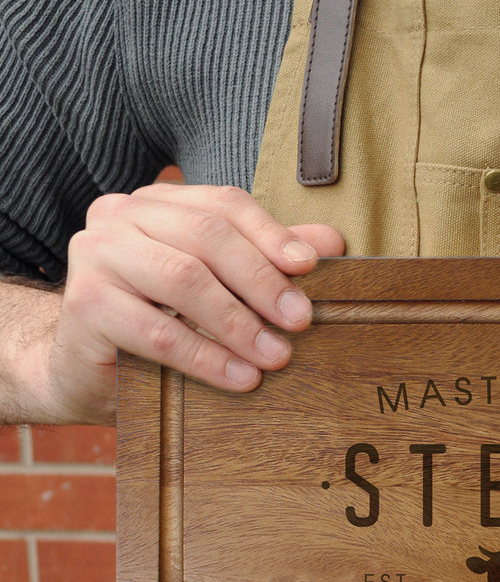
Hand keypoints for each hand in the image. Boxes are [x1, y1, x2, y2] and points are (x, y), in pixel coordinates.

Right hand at [49, 183, 344, 422]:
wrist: (88, 372)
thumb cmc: (161, 325)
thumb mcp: (219, 289)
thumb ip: (267, 260)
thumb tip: (332, 242)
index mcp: (158, 204)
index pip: (224, 205)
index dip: (271, 234)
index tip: (310, 266)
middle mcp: (121, 215)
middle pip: (206, 235)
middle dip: (262, 280)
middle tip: (301, 321)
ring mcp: (96, 255)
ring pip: (183, 278)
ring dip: (239, 322)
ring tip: (276, 356)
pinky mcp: (85, 304)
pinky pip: (157, 332)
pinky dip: (206, 357)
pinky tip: (241, 378)